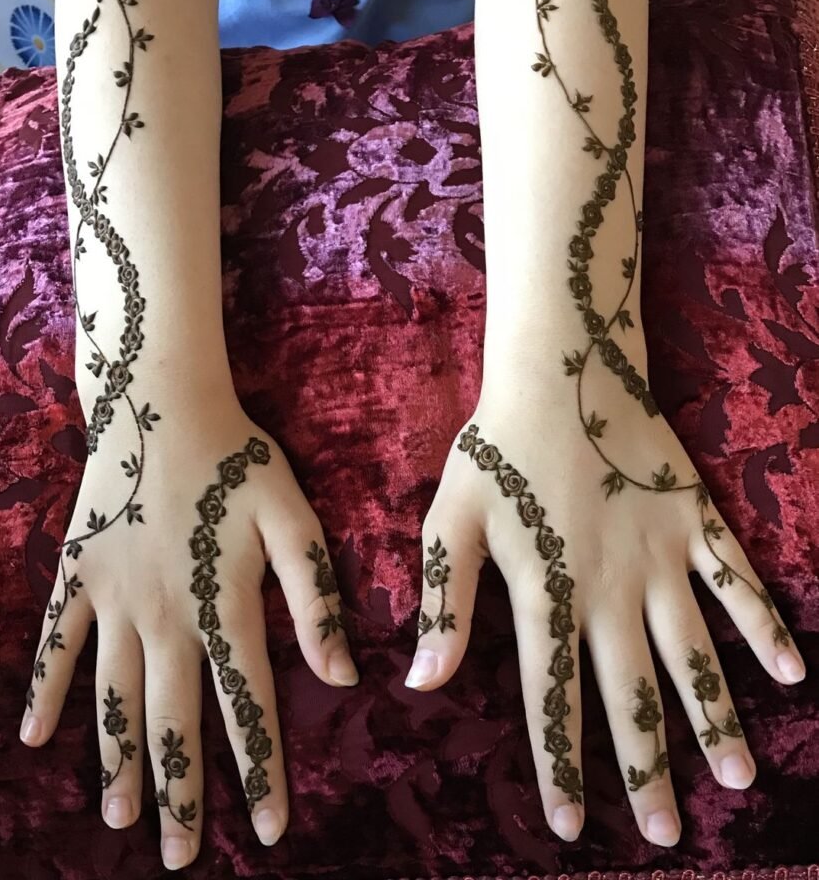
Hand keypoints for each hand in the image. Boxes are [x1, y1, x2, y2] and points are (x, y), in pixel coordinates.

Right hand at [19, 399, 356, 868]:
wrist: (161, 403)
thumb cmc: (235, 456)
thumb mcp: (291, 517)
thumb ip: (315, 597)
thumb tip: (341, 676)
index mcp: (222, 604)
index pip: (246, 706)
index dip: (260, 771)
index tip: (267, 833)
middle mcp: (164, 616)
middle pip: (173, 720)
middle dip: (180, 793)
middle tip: (179, 858)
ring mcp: (112, 599)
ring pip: (114, 697)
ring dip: (118, 761)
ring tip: (119, 820)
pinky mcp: (76, 575)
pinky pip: (54, 645)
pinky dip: (43, 692)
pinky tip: (32, 739)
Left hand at [407, 359, 805, 846]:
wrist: (560, 371)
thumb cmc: (496, 446)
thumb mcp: (451, 520)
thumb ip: (443, 602)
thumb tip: (422, 684)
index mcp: (548, 592)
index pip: (553, 698)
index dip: (561, 766)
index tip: (572, 829)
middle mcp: (611, 589)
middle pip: (632, 694)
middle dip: (645, 769)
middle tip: (665, 836)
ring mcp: (662, 557)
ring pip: (693, 654)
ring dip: (715, 720)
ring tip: (735, 780)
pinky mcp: (695, 520)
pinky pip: (739, 582)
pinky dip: (765, 626)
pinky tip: (793, 674)